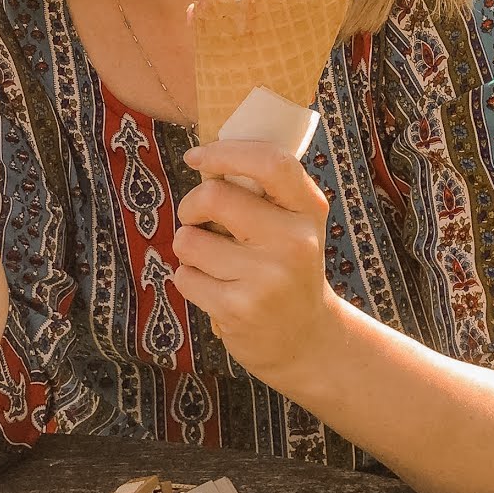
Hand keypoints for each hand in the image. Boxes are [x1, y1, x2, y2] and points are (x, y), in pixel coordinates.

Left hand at [171, 141, 336, 389]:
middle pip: (214, 196)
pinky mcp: (238, 309)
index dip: (226, 152)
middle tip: (195, 218)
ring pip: (189, 240)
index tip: (197, 156)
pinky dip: (189, 279)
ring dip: (188, 247)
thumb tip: (207, 157)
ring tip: (212, 262)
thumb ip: (264, 192)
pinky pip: (184, 276)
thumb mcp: (294, 225)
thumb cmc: (288, 269)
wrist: (307, 340)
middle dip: (190, 205)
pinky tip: (215, 290)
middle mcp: (295, 242)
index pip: (272, 163)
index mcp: (309, 210)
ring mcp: (267, 278)